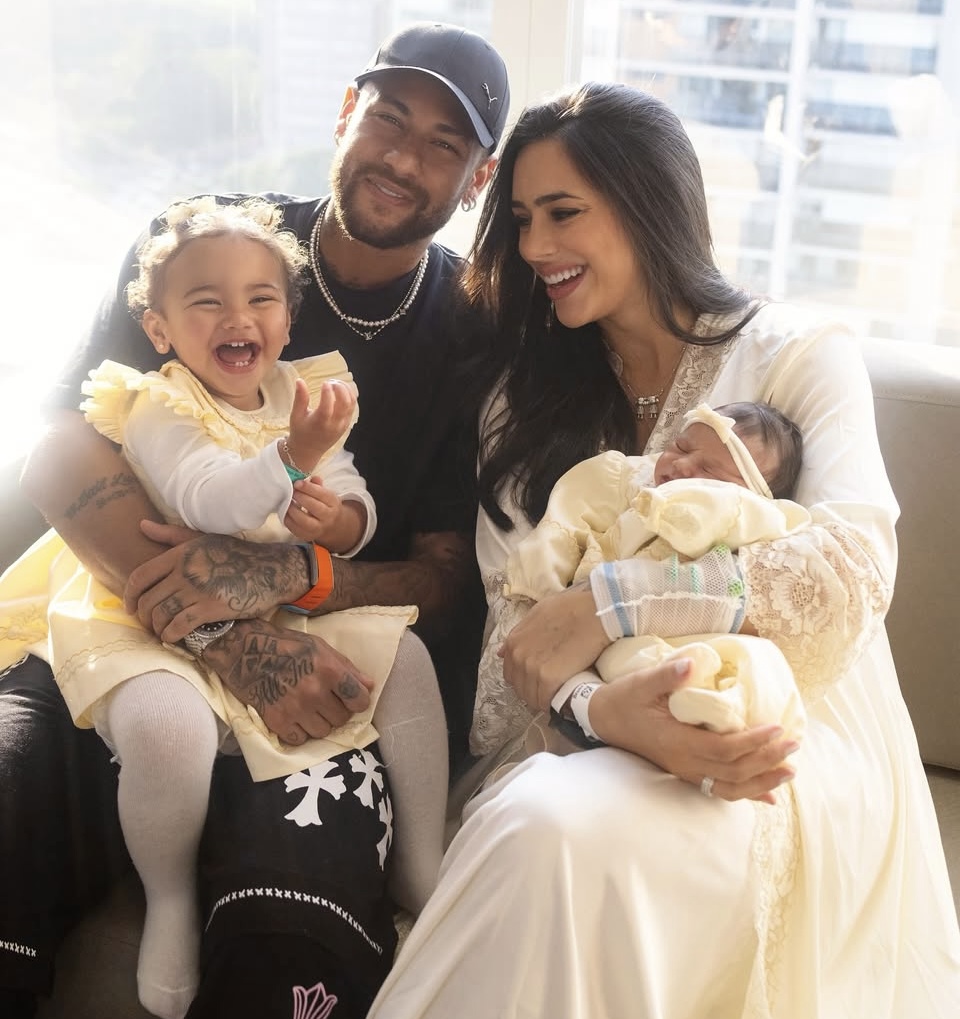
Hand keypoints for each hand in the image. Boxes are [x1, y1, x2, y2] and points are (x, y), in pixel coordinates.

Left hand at [124, 520, 308, 641]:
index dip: (129, 595)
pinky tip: (172, 637)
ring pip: (161, 615)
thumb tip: (141, 525)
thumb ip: (171, 535)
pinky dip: (171, 635)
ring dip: (156, 628)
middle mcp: (186, 571)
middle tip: (148, 623)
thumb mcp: (203, 539)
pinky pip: (179, 626)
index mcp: (180, 554)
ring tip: (161, 631)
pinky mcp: (212, 608)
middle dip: (144, 616)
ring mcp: (199, 590)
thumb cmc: (236, 555)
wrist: (270, 570)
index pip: (141, 576)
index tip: (131, 607)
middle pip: (148, 599)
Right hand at [204, 618, 373, 744]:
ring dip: (319, 723)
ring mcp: (295, 708)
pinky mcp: (277, 721)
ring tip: (309, 710)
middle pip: (341, 719)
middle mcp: (314, 691)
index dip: (358, 701)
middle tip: (326, 702)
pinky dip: (299, 732)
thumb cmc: (286, 645)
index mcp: (329, 670)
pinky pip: (300, 739)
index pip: (359, 700)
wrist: (244, 650)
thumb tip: (369, 686)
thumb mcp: (320, 647)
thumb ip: (347, 668)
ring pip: (323, 732)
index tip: (352, 700)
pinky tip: (294, 717)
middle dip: (337, 712)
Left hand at [284, 477, 343, 540]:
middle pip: (314, 507)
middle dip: (300, 498)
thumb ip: (317, 486)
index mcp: (333, 503)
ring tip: (287, 502)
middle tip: (291, 492)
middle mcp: (328, 517)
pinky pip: (295, 529)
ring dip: (292, 510)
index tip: (297, 483)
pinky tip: (285, 511)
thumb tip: (313, 478)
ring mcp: (318, 529)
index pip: (322, 494)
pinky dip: (287, 519)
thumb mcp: (325, 494)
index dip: (308, 488)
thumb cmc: (324, 505)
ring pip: (304, 520)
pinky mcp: (307, 536)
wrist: (330, 525)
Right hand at [287, 379, 355, 472]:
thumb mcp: (296, 415)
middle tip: (329, 382)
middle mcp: (334, 425)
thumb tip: (300, 380)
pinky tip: (339, 389)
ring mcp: (343, 424)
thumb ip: (300, 398)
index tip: (324, 383)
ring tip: (334, 384)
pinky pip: (352, 406)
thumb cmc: (300, 431)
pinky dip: (349, 395)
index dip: (327, 394)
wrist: (309, 450)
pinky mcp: (347, 423)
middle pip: (345, 403)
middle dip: (339, 388)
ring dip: (346, 389)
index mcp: (320, 424)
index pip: (327, 407)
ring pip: (351, 403)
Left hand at [500, 586, 609, 710]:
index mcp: (514, 641)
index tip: (538, 682)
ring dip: (543, 700)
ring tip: (559, 696)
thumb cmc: (572, 608)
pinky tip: (564, 700)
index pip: (510, 673)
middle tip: (551, 691)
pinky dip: (554, 703)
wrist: (596, 612)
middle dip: (533, 691)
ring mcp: (532, 668)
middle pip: (520, 688)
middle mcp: (519, 656)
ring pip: (531, 697)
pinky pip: (546, 700)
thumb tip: (502, 652)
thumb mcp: (539, 613)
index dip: (524, 680)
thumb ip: (521, 633)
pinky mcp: (549, 678)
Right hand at [590, 658, 799, 804]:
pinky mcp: (686, 772)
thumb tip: (691, 663)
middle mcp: (683, 763)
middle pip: (733, 772)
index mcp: (676, 742)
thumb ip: (667, 675)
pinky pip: (720, 790)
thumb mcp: (641, 682)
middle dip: (767, 760)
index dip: (753, 743)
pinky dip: (747, 794)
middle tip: (794, 744)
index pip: (723, 750)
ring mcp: (685, 771)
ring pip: (730, 788)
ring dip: (762, 781)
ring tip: (790, 770)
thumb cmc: (625, 699)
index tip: (777, 728)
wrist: (604, 720)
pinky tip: (768, 795)